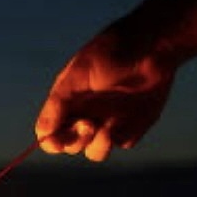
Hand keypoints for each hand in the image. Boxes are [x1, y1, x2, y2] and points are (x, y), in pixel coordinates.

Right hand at [35, 29, 176, 161]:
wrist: (154, 44)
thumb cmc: (111, 52)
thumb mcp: (78, 73)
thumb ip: (58, 103)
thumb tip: (43, 133)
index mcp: (67, 104)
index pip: (50, 134)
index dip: (51, 141)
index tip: (57, 140)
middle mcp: (85, 116)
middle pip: (70, 146)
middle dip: (74, 141)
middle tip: (87, 124)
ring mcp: (109, 123)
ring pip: (95, 152)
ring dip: (97, 146)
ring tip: (104, 131)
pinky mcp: (133, 126)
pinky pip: (122, 142)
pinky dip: (120, 136)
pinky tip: (127, 117)